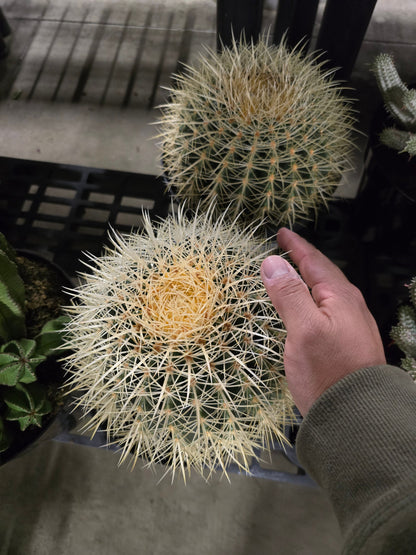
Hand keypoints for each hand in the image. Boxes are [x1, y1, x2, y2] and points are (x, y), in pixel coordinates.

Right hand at [260, 228, 385, 415]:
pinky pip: (327, 308)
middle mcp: (349, 306)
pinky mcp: (347, 342)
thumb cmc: (328, 372)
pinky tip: (307, 307)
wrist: (356, 415)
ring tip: (294, 273)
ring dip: (309, 278)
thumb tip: (273, 262)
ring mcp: (351, 324)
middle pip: (323, 274)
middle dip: (304, 259)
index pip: (314, 261)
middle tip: (286, 248)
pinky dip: (312, 298)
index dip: (296, 246)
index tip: (281, 233)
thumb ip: (289, 294)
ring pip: (326, 292)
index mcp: (339, 297)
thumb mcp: (304, 330)